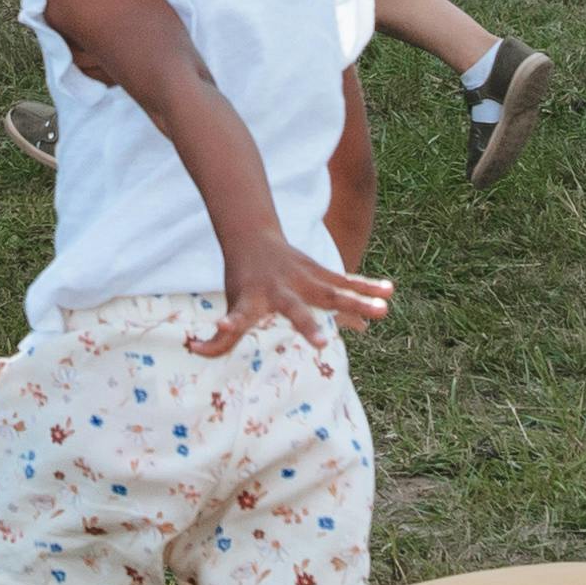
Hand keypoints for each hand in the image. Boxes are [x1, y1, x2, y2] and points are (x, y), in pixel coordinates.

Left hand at [191, 230, 391, 357]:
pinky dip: (366, 286)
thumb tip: (196, 349)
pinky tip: (389, 291)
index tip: (222, 328)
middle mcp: (279, 290)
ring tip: (381, 311)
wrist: (254, 235)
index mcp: (252, 299)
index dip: (230, 326)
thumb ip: (219, 337)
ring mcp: (302, 279)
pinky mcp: (319, 272)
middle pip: (295, 309)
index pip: (240, 316)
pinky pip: (345, 282)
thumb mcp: (229, 305)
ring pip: (330, 293)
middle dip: (308, 325)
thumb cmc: (242, 280)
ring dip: (355, 302)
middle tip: (324, 344)